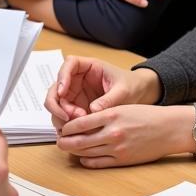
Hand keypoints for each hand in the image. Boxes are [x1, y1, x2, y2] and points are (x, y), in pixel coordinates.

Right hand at [45, 56, 160, 128]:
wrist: (138, 96)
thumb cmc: (131, 86)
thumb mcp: (123, 91)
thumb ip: (109, 99)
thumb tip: (93, 110)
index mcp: (88, 67)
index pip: (69, 64)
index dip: (62, 77)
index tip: (63, 92)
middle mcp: (77, 79)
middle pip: (56, 87)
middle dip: (58, 104)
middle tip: (68, 117)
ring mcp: (75, 94)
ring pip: (57, 104)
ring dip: (62, 116)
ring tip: (79, 125)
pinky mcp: (76, 108)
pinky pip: (65, 116)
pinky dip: (67, 124)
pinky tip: (77, 131)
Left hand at [57, 104, 194, 167]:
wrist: (169, 128)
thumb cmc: (148, 115)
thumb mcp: (123, 107)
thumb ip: (102, 115)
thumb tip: (82, 123)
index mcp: (111, 115)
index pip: (80, 123)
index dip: (67, 127)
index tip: (62, 128)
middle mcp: (112, 132)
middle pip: (79, 141)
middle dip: (65, 142)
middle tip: (58, 141)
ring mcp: (117, 148)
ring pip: (87, 153)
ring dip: (74, 152)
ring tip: (67, 149)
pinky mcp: (122, 160)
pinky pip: (99, 163)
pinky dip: (87, 161)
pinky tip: (83, 159)